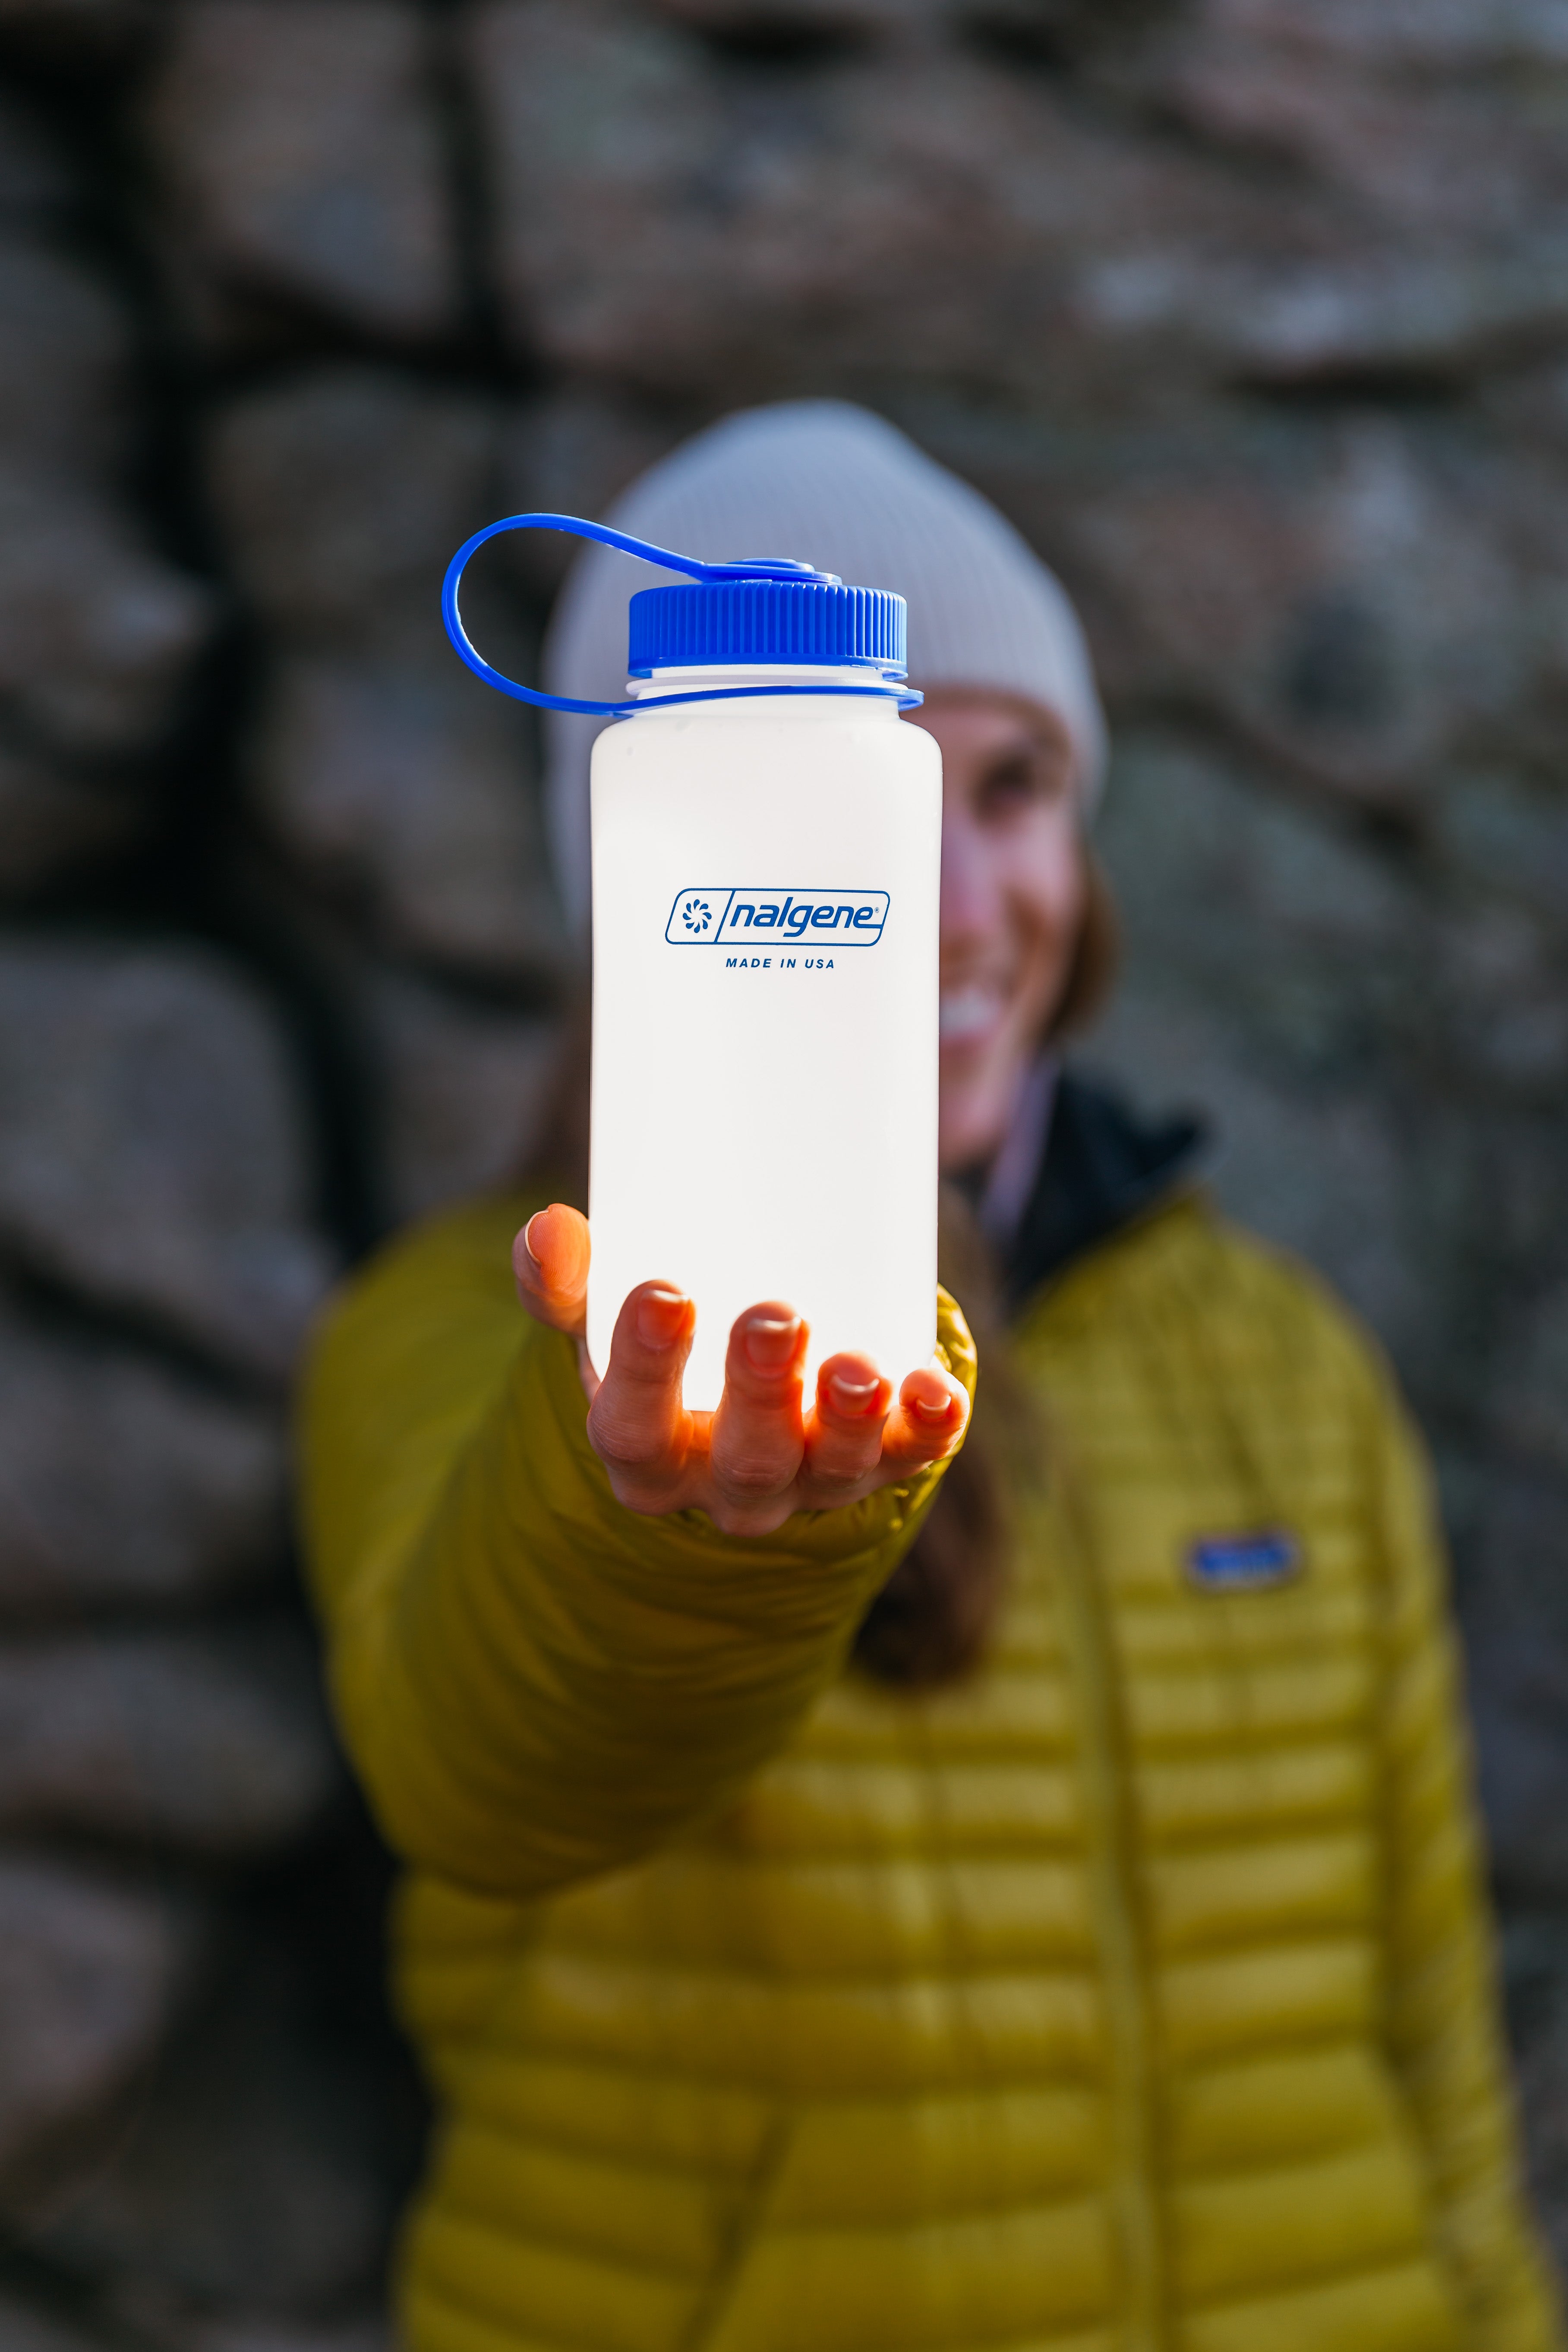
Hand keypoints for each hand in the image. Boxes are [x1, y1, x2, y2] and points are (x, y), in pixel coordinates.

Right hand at [514, 1204, 968, 1536]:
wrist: (738, 1403)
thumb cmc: (664, 1356)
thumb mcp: (604, 1326)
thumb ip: (568, 1280)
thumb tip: (549, 1226)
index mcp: (646, 1450)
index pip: (633, 1427)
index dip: (646, 1367)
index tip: (664, 1293)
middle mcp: (726, 1483)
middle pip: (744, 1462)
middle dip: (762, 1395)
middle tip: (774, 1319)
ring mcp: (810, 1480)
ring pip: (833, 1471)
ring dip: (850, 1421)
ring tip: (860, 1369)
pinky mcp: (882, 1462)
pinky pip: (911, 1457)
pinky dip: (929, 1427)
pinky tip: (938, 1392)